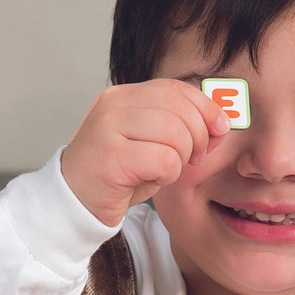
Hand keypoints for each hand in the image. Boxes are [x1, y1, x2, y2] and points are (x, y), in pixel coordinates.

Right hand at [61, 79, 230, 226]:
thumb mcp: (147, 144)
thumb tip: (221, 122)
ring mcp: (108, 129)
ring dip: (181, 158)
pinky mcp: (111, 158)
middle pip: (179, 108)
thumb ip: (177, 127)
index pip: (175, 89)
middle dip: (198, 136)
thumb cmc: (116, 178)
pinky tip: (153, 181)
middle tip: (194, 159)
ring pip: (174, 133)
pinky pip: (163, 160)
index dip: (205, 108)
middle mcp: (113, 106)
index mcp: (122, 96)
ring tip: (166, 171)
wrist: (73, 205)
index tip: (219, 130)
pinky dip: (168, 175)